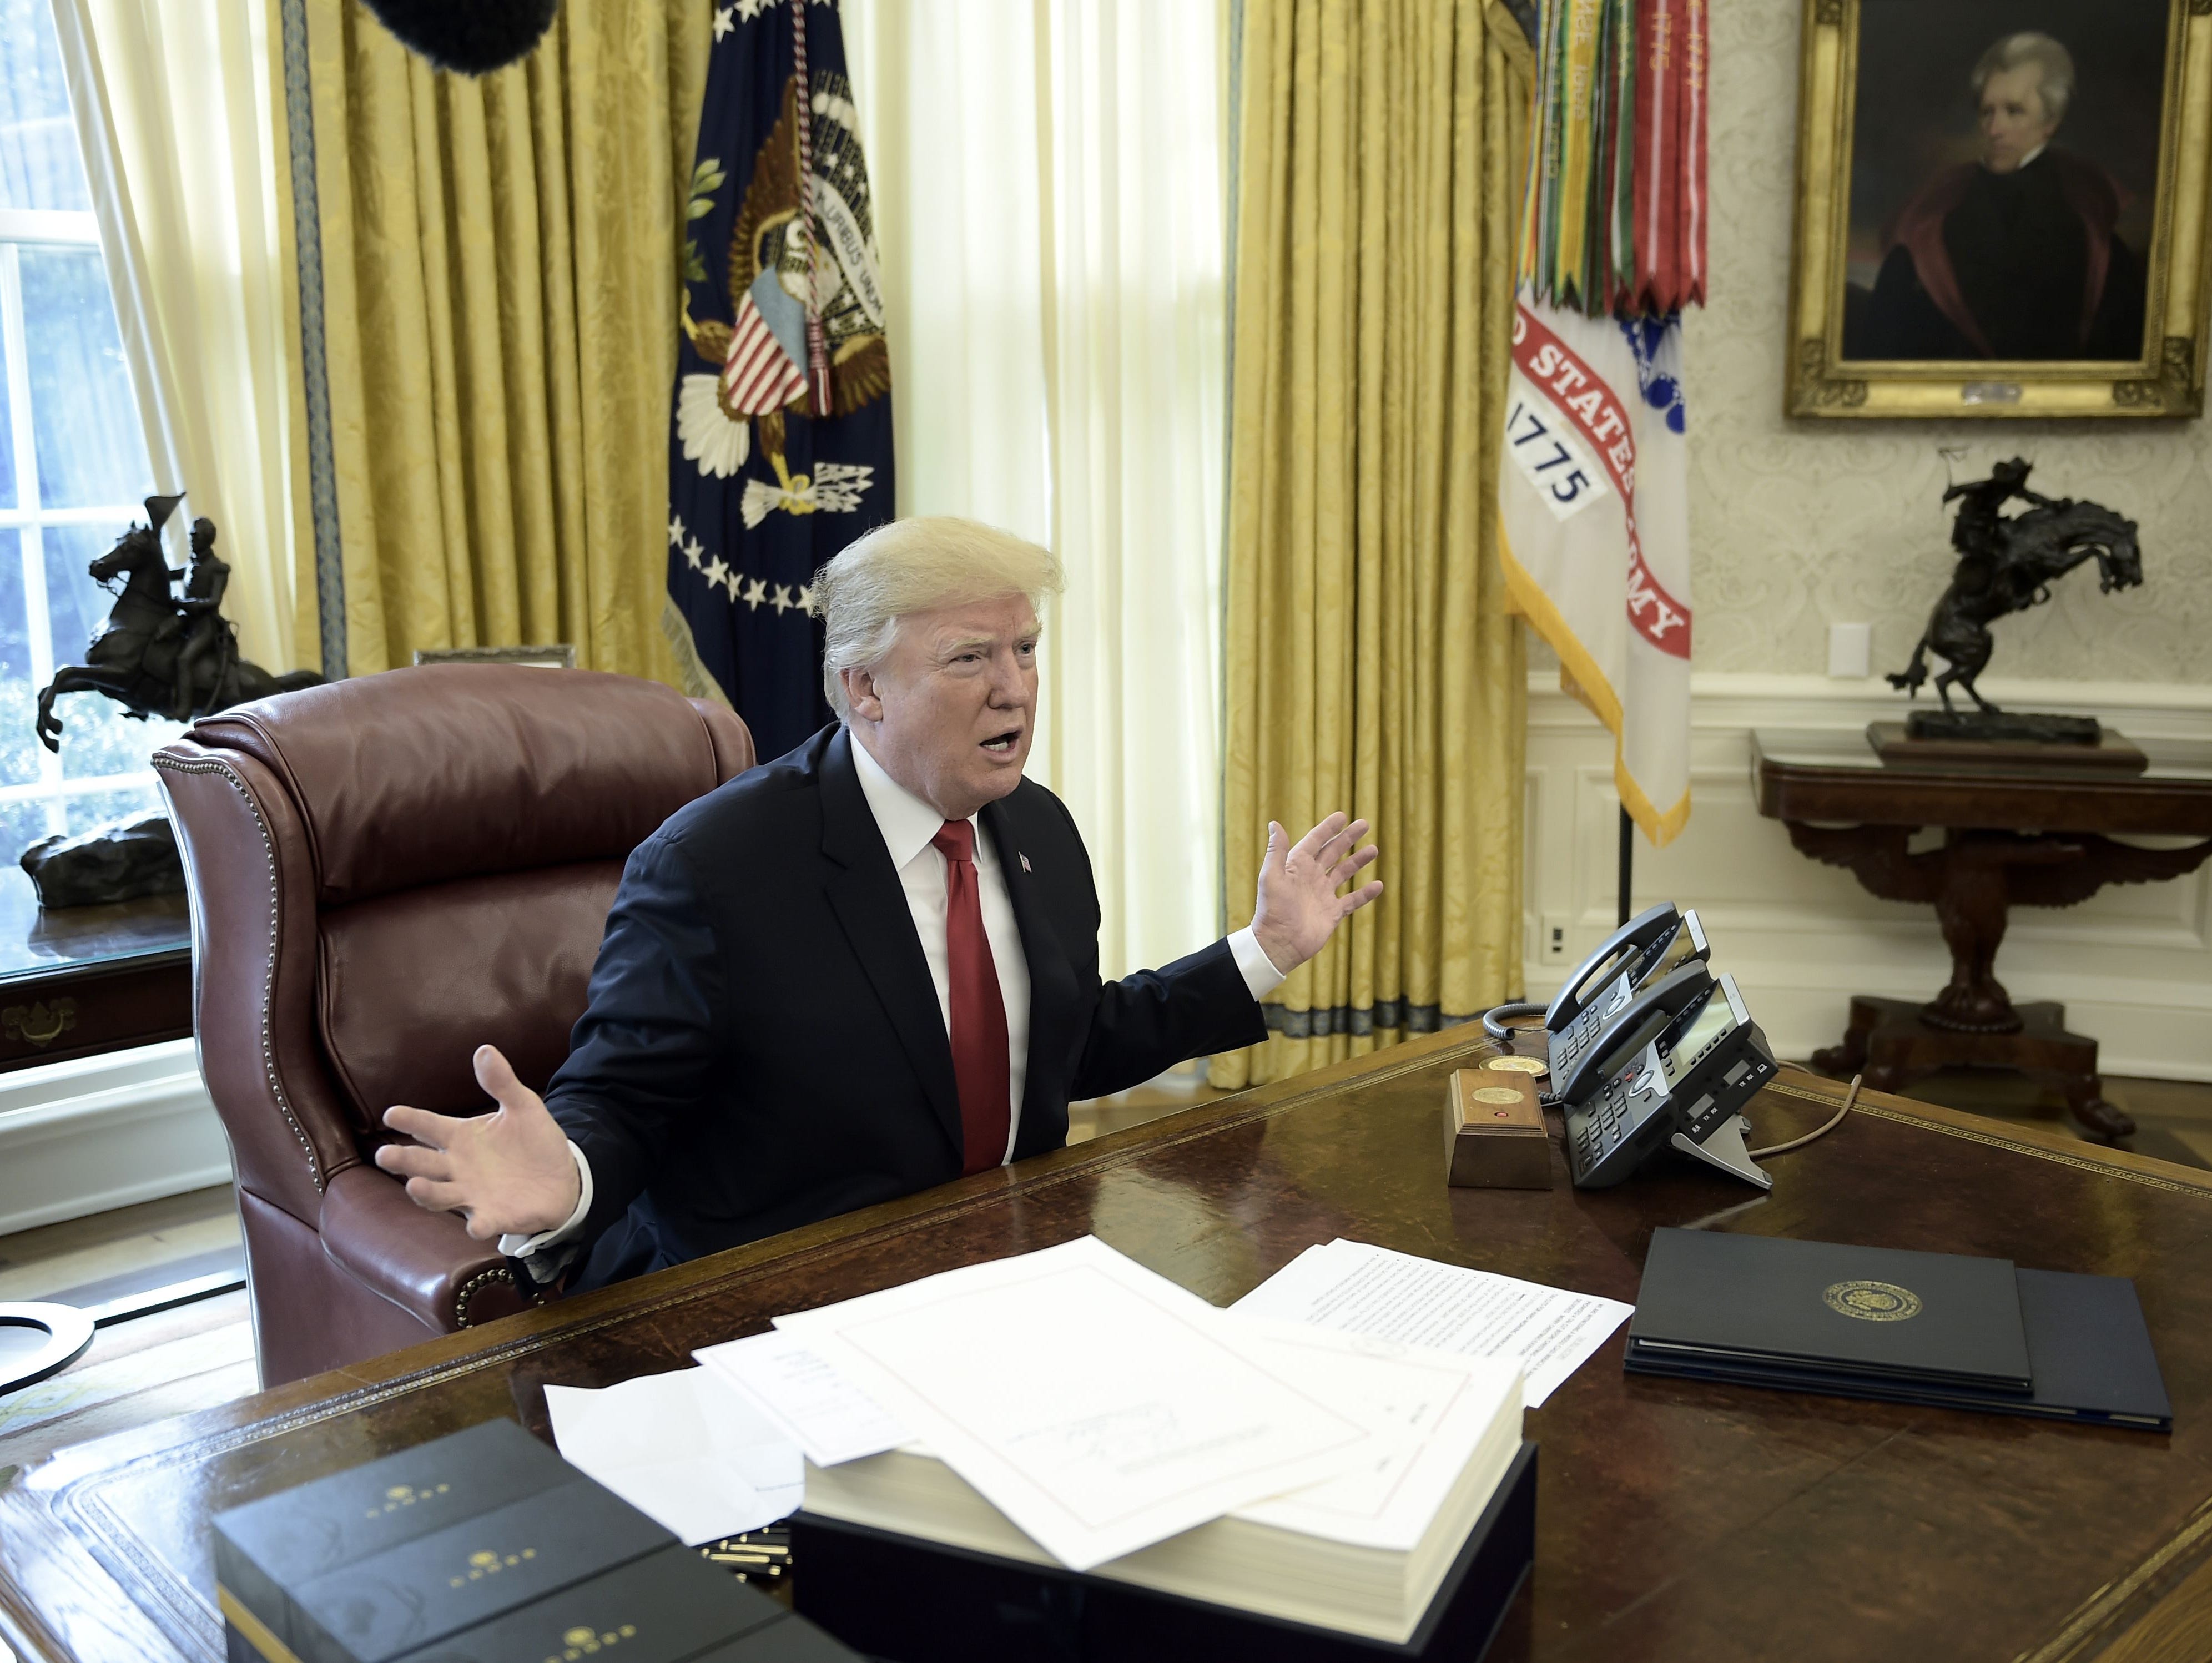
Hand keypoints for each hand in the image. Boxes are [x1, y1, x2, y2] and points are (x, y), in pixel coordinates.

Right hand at [374, 1045, 579, 1240]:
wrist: (564, 1175)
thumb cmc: (534, 1140)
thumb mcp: (522, 1106)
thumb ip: (501, 1083)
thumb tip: (485, 1049)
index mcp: (461, 1137)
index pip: (429, 1126)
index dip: (411, 1120)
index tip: (392, 1113)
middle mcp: (458, 1168)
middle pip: (423, 1164)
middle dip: (403, 1160)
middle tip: (384, 1155)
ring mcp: (472, 1194)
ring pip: (440, 1196)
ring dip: (427, 1193)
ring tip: (414, 1185)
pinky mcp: (494, 1216)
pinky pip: (481, 1222)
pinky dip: (478, 1225)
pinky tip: (476, 1225)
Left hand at [1250, 813, 1382, 973]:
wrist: (1279, 944)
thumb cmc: (1272, 910)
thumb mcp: (1271, 877)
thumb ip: (1276, 851)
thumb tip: (1274, 824)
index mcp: (1297, 866)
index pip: (1315, 841)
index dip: (1328, 829)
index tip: (1342, 816)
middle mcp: (1311, 877)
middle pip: (1333, 852)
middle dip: (1348, 838)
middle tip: (1364, 824)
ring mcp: (1323, 894)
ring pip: (1344, 873)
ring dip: (1358, 861)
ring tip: (1374, 850)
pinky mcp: (1332, 912)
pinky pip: (1352, 900)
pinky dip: (1365, 893)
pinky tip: (1378, 885)